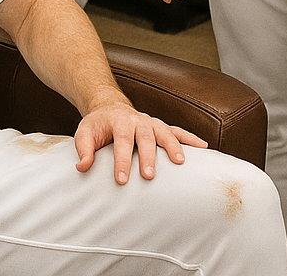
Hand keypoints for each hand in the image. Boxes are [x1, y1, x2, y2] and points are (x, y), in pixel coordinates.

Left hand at [74, 94, 207, 182]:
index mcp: (118, 121)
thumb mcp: (85, 132)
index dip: (121, 160)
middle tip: (149, 176)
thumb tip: (83, 167)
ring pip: (163, 132)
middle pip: (144, 137)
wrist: (109, 107)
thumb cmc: (98, 125)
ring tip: (180, 162)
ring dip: (172, 146)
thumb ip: (83, 148)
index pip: (120, 141)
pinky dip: (190, 138)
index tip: (122, 180)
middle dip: (147, 156)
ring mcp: (151, 122)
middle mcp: (137, 120)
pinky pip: (177, 131)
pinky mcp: (160, 127)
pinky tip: (203, 147)